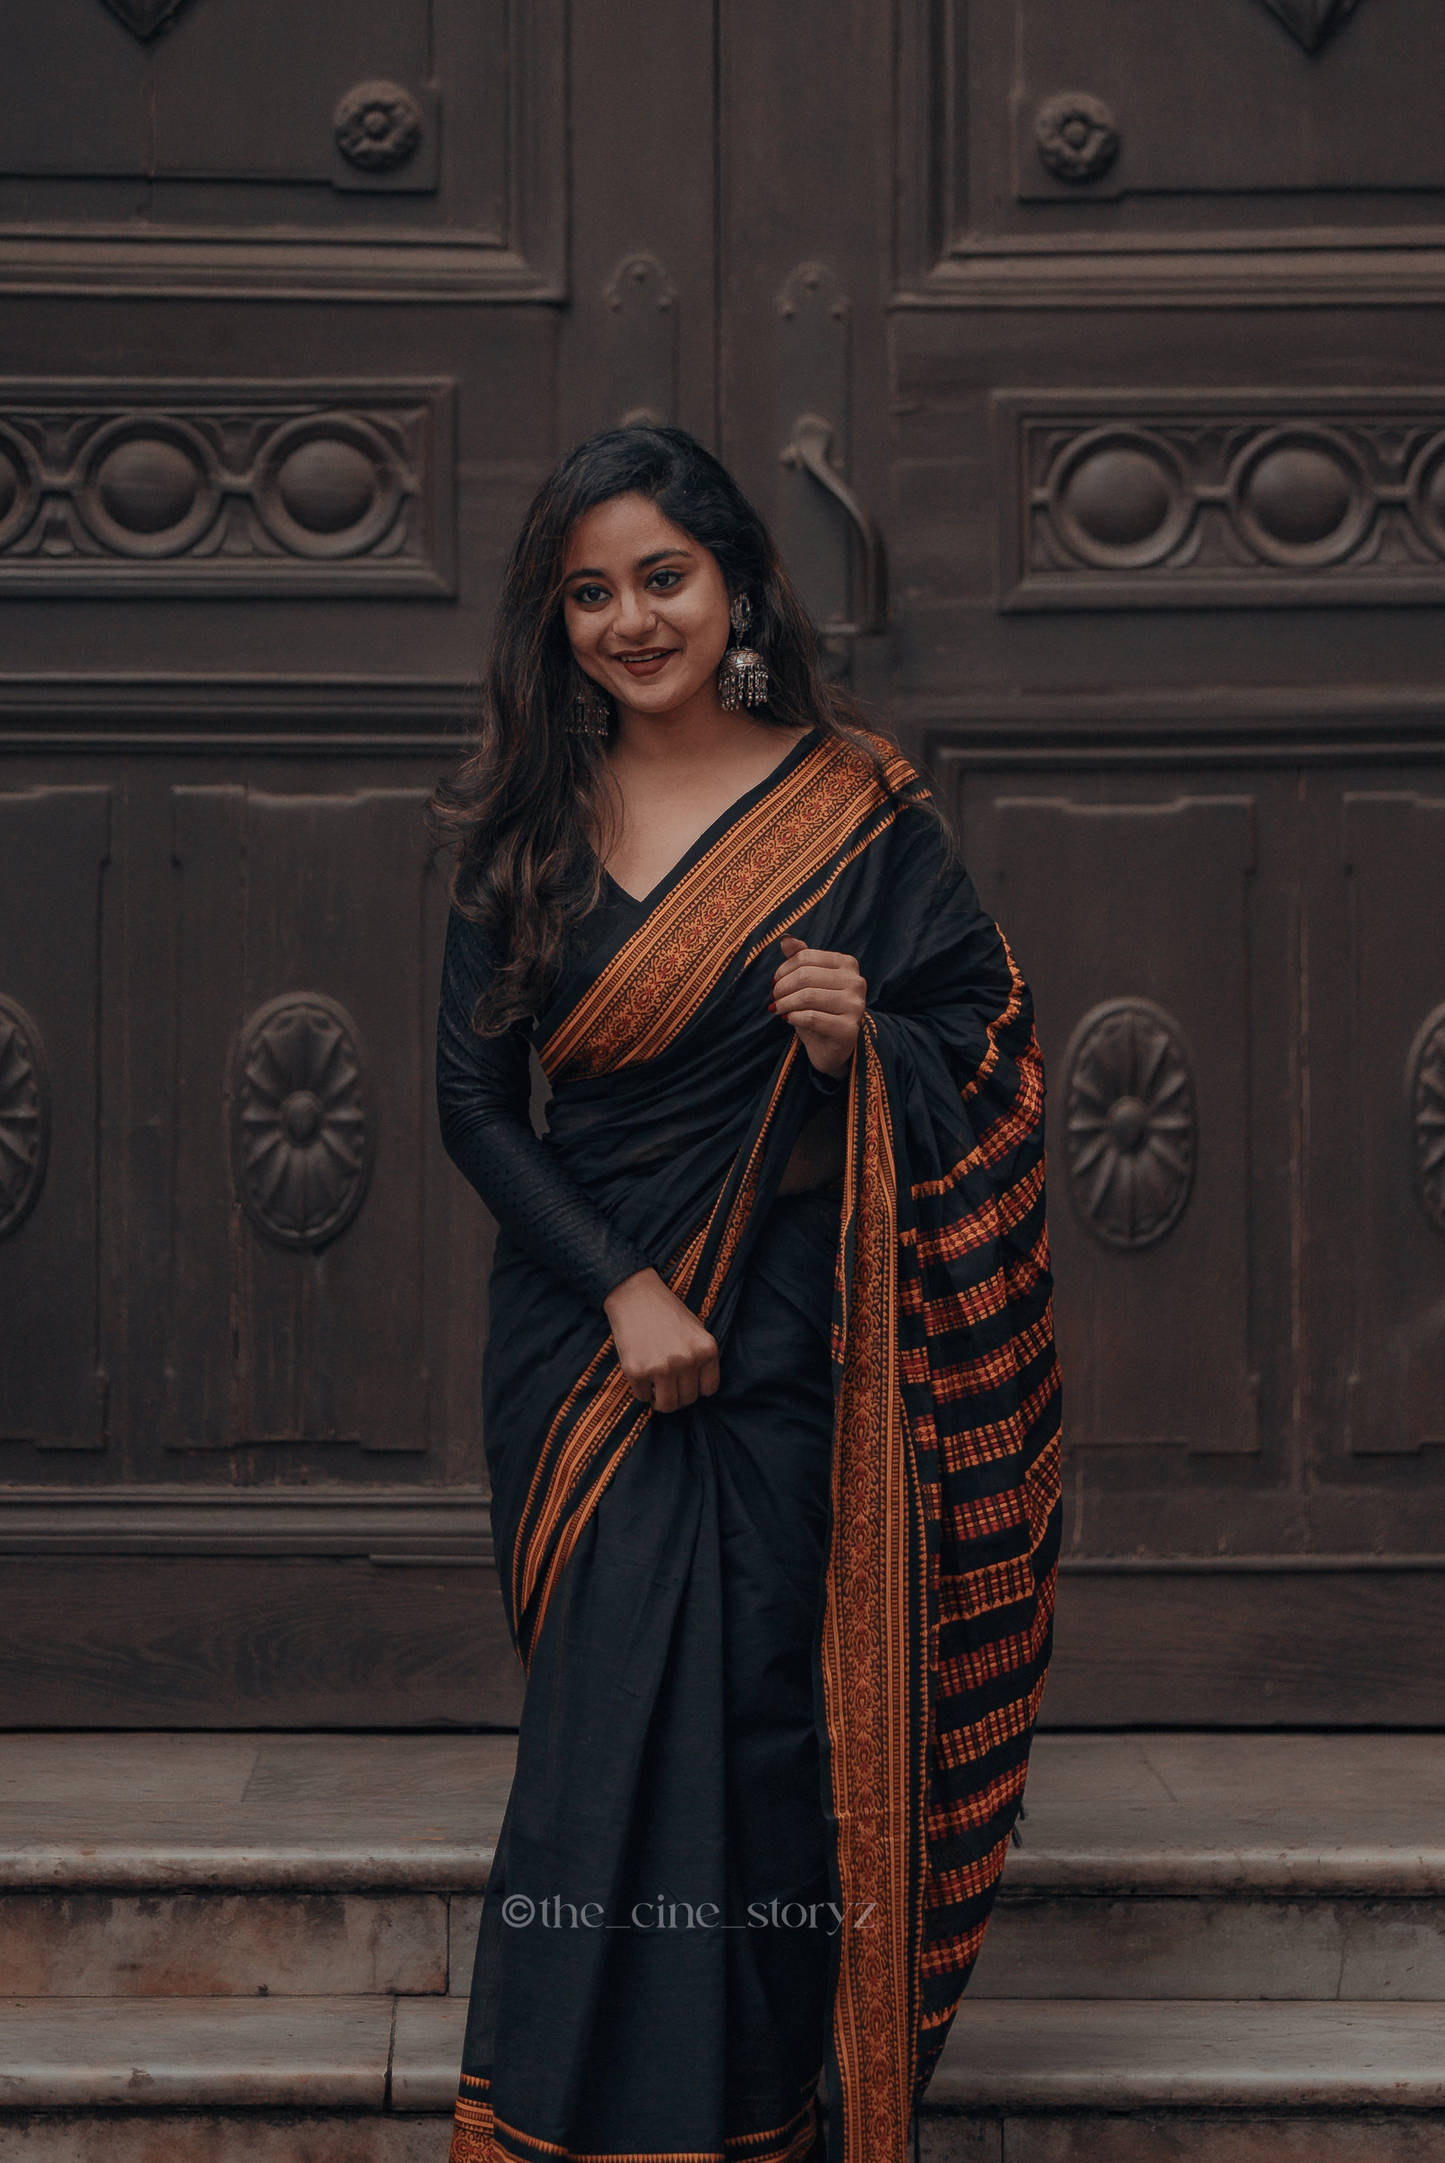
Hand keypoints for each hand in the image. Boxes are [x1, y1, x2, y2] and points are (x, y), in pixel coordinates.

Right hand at [603, 1269, 720, 1412]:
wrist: (635, 1295)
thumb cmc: (666, 1312)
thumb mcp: (696, 1331)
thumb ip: (700, 1359)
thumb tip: (697, 1390)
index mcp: (706, 1350)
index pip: (708, 1389)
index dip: (695, 1388)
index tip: (685, 1383)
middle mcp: (688, 1360)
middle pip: (687, 1400)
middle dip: (677, 1395)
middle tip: (666, 1384)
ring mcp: (662, 1367)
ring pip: (666, 1405)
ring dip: (660, 1400)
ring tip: (655, 1387)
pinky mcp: (638, 1371)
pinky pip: (642, 1396)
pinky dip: (641, 1389)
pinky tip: (640, 1372)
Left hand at [770, 937, 865, 1078]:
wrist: (831, 1046)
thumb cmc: (819, 1010)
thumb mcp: (808, 982)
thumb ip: (799, 958)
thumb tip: (785, 939)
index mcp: (848, 964)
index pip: (806, 957)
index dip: (784, 969)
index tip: (775, 982)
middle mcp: (856, 982)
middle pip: (805, 976)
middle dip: (782, 988)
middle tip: (773, 999)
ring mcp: (855, 1006)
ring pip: (807, 996)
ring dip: (785, 1004)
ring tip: (778, 1009)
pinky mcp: (848, 1029)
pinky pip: (811, 1017)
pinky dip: (794, 1018)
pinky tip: (790, 1019)